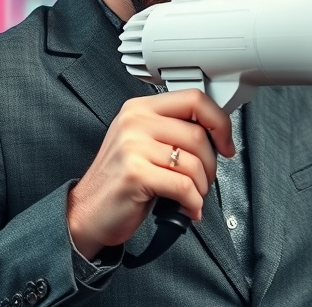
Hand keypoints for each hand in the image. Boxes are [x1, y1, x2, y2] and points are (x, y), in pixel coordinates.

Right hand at [66, 89, 234, 258]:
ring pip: (194, 162)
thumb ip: (173, 131)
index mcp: (139, 108)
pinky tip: (187, 207)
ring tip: (191, 196)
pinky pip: (184, 186)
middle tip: (203, 180)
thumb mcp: (143, 144)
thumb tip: (217, 132)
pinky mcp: (135, 174)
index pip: (194, 99)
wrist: (86, 213)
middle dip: (211, 165)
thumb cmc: (120, 181)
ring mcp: (132, 146)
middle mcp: (134, 122)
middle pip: (198, 134)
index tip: (226, 143)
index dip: (220, 121)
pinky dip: (193, 202)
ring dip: (201, 187)